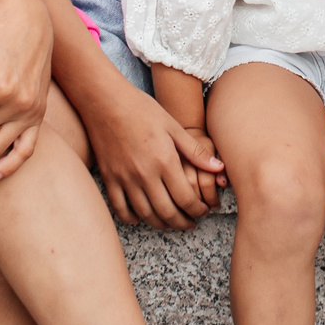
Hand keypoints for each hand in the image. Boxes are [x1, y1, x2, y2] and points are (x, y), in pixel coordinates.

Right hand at [83, 78, 224, 229]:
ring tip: (171, 223)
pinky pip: (120, 208)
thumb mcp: (173, 126)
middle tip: (191, 223)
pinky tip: (139, 219)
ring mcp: (125, 179)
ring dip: (161, 224)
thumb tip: (219, 168)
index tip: (204, 211)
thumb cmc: (142, 109)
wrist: (105, 101)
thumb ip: (195, 151)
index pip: (186, 198)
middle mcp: (145, 175)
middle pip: (167, 212)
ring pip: (146, 214)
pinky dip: (131, 218)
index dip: (198, 210)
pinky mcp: (109, 178)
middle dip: (183, 222)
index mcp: (165, 161)